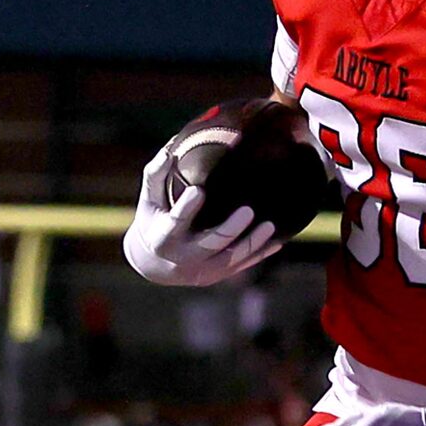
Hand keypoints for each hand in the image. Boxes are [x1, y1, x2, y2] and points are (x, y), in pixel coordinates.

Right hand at [123, 147, 278, 286]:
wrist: (156, 266)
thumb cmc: (154, 221)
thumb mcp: (148, 200)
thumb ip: (156, 175)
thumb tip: (169, 151)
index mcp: (164, 237)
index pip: (176, 222)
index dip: (187, 208)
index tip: (199, 190)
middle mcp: (184, 257)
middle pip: (210, 243)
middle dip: (230, 229)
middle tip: (248, 210)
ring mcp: (204, 269)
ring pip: (232, 258)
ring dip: (252, 243)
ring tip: (270, 225)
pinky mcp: (219, 275)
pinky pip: (243, 265)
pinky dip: (260, 254)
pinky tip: (277, 242)